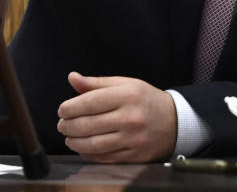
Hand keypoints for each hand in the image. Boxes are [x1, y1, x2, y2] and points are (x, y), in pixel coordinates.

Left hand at [56, 72, 176, 162]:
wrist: (174, 121)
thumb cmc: (146, 99)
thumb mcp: (125, 84)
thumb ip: (96, 83)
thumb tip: (72, 78)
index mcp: (127, 95)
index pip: (90, 102)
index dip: (70, 107)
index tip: (62, 110)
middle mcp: (130, 117)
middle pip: (88, 125)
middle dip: (68, 126)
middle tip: (62, 125)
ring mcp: (133, 139)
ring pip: (94, 144)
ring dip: (75, 142)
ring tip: (69, 137)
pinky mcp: (134, 156)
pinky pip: (104, 158)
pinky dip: (88, 154)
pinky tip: (83, 148)